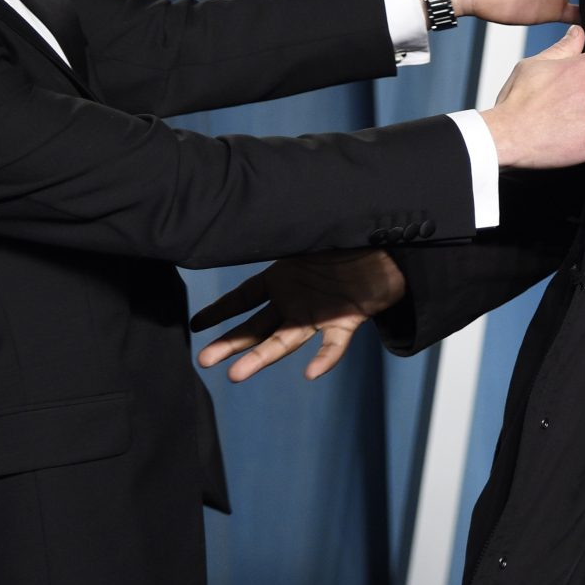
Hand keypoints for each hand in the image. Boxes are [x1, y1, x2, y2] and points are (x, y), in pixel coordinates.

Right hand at [190, 251, 405, 382]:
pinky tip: (311, 372)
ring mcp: (318, 314)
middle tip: (204, 361)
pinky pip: (334, 344)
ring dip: (262, 356)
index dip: (219, 311)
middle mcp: (295, 302)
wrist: (390, 245)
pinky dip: (324, 358)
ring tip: (236, 374)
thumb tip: (243, 209)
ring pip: (285, 341)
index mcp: (281, 279)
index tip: (194, 326)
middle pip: (256, 327)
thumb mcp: (307, 233)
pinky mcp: (347, 321)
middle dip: (230, 343)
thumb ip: (281, 235)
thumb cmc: (347, 235)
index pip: (243, 298)